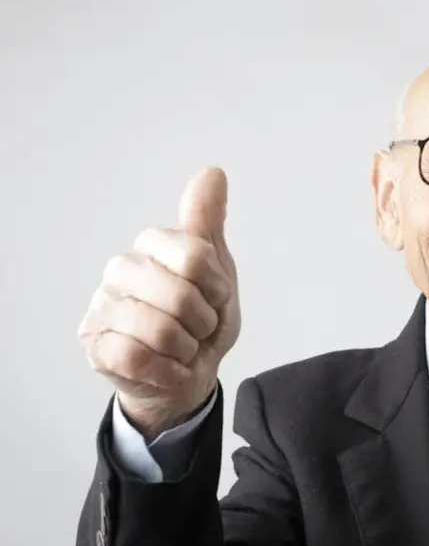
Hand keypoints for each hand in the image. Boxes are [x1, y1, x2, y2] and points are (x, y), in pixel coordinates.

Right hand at [78, 167, 240, 437]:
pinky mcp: (94, 344)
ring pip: (160, 331)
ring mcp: (102, 306)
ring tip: (182, 347)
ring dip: (186, 349)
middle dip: (203, 323)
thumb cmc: (201, 319)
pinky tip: (167, 366)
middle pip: (180, 296)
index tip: (215, 296)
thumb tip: (212, 172)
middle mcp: (121, 269)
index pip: (196, 256)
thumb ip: (209, 223)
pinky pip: (139, 357)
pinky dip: (167, 369)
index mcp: (153, 245)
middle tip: (198, 328)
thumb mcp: (218, 270)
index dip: (217, 286)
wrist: (190, 372)